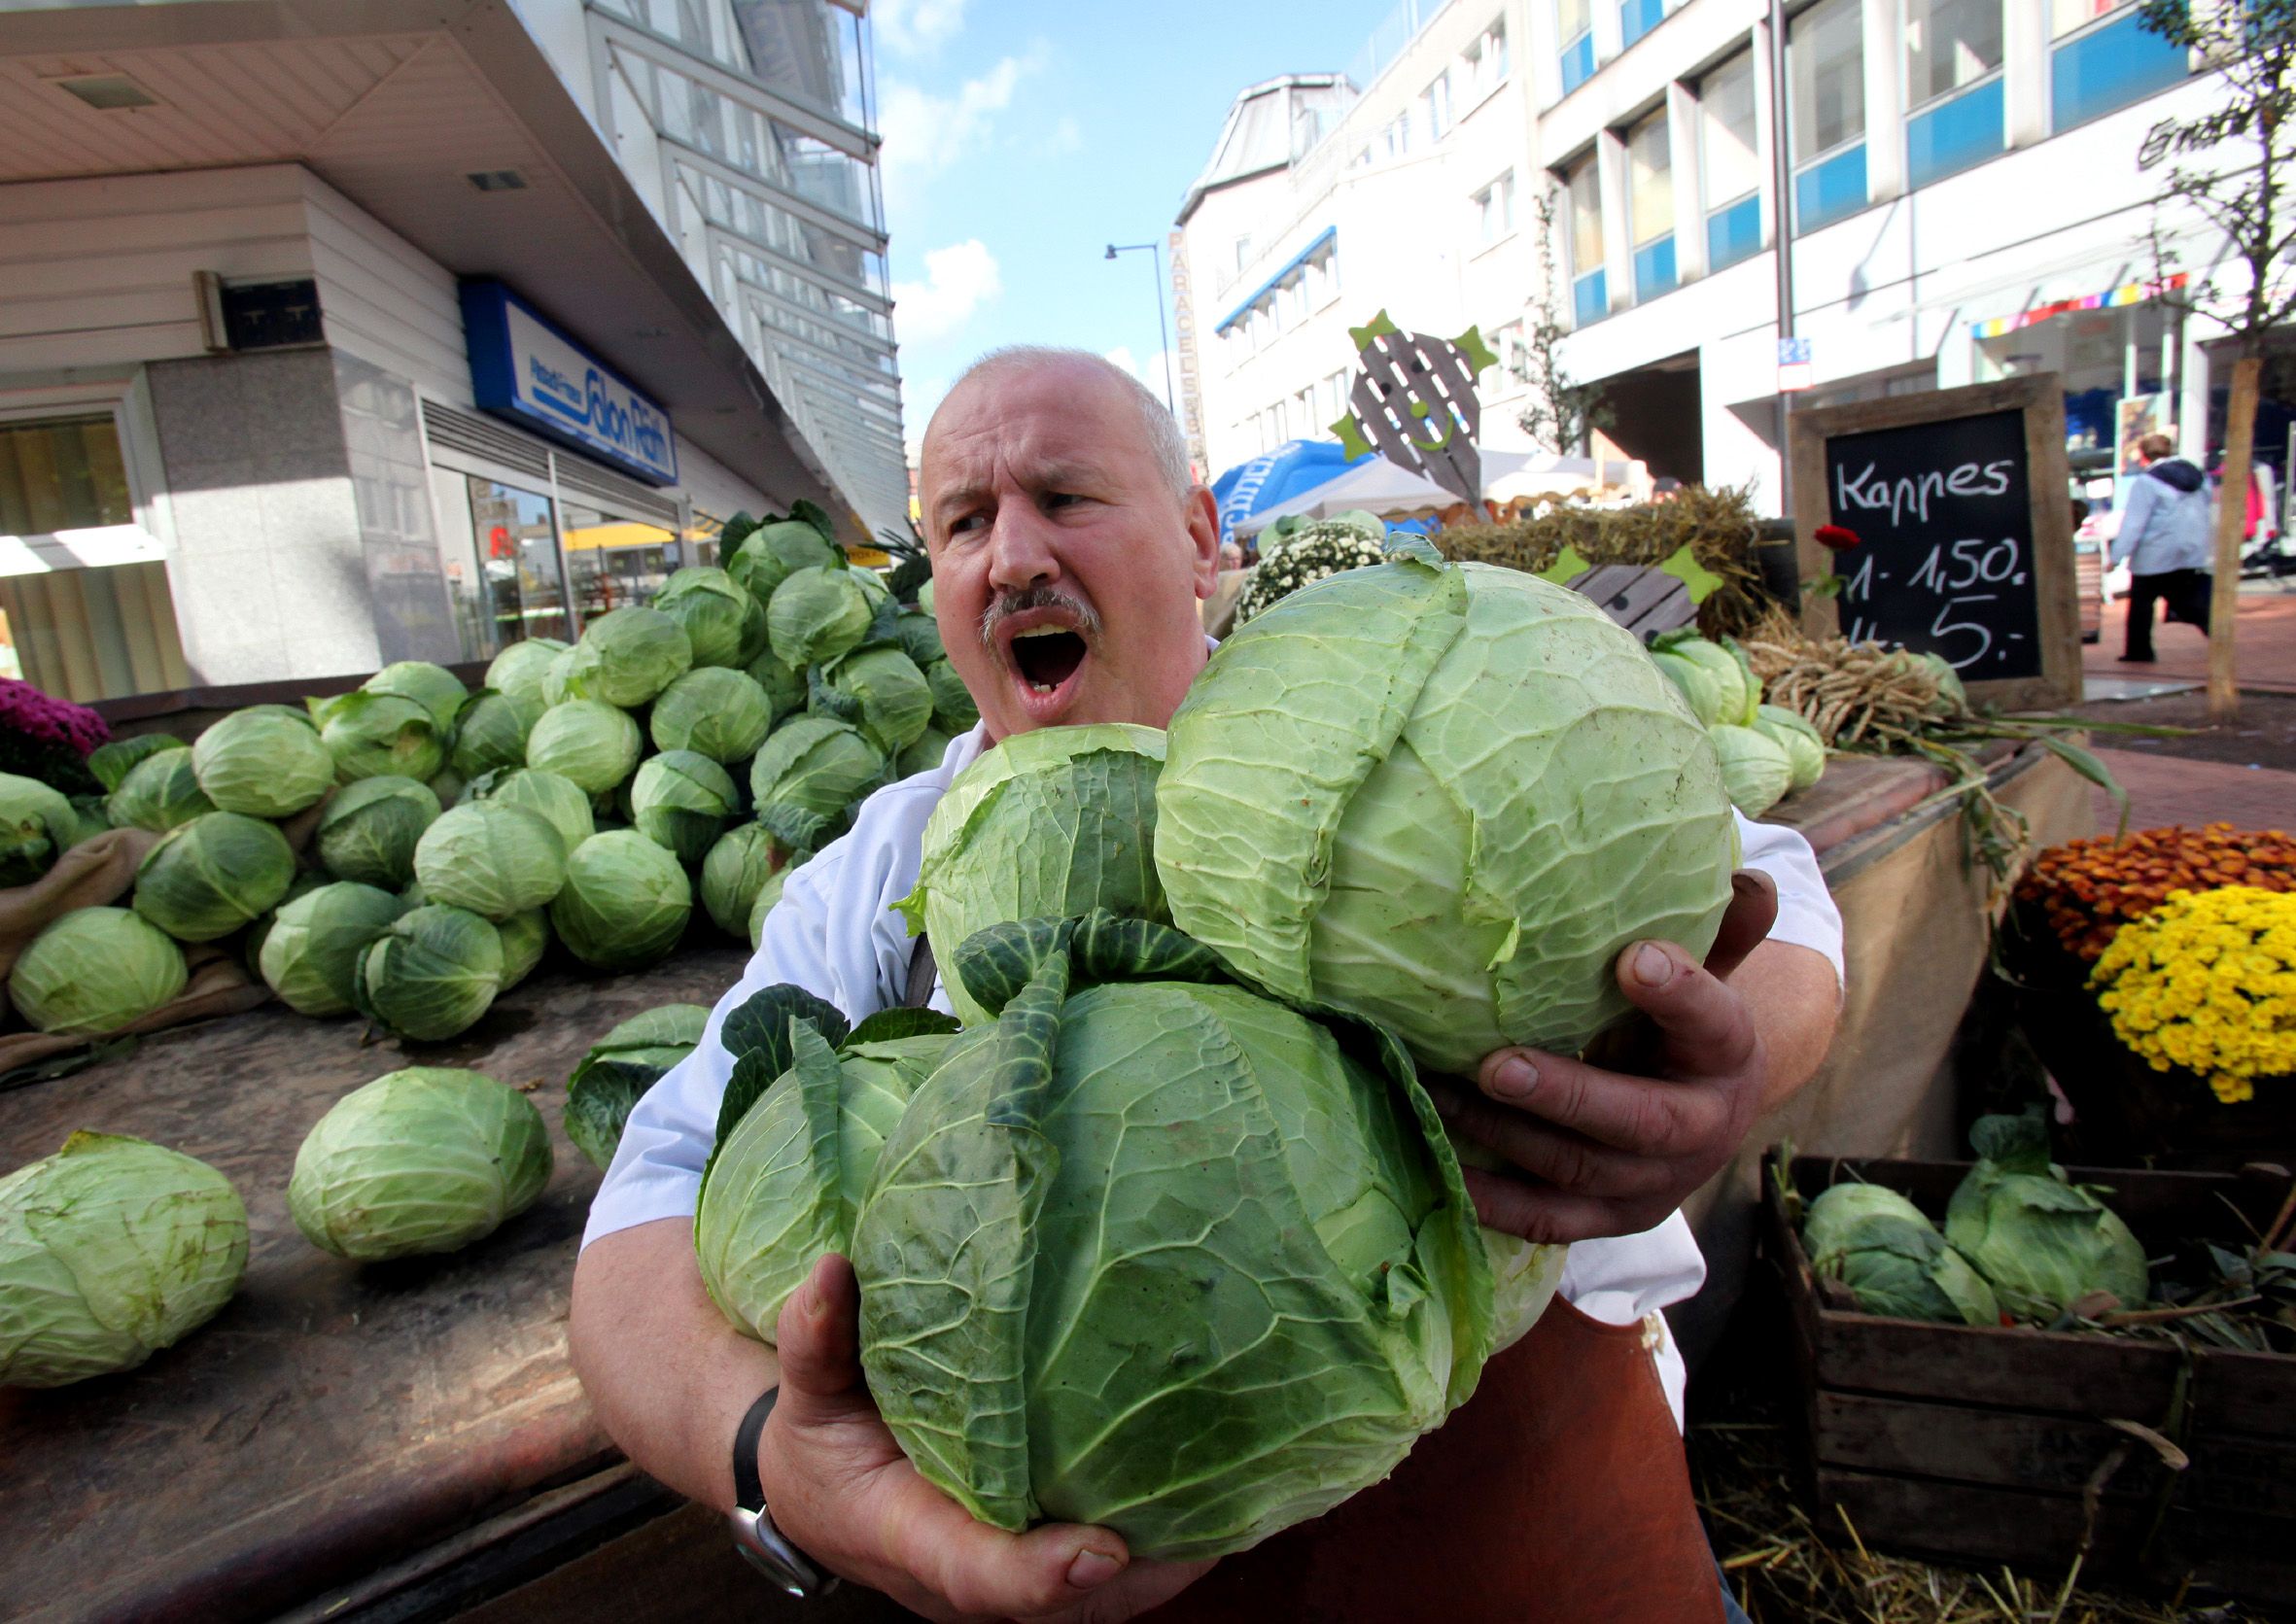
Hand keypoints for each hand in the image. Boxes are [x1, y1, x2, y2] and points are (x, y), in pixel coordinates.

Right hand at [761, 1253, 1213, 1622]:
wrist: (814, 1492)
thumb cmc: (820, 1440)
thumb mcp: (806, 1391)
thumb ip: (816, 1338)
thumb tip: (831, 1269)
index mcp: (905, 1532)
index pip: (973, 1570)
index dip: (1036, 1573)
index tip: (1101, 1552)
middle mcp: (963, 1572)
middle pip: (1064, 1602)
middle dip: (1141, 1574)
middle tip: (1220, 1522)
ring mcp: (1002, 1574)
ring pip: (1098, 1600)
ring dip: (1167, 1560)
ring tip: (1246, 1506)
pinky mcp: (1030, 1557)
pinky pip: (1105, 1578)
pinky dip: (1160, 1546)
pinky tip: (1220, 1495)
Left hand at [1427, 871, 1781, 1244]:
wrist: (1702, 1117)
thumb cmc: (1682, 1029)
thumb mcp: (1708, 974)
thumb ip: (1719, 928)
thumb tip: (1742, 874)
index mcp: (1727, 1054)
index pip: (1713, 1023)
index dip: (1679, 993)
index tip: (1634, 958)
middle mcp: (1700, 1129)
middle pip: (1637, 1120)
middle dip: (1566, 1095)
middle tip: (1495, 1065)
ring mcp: (1653, 1186)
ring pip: (1576, 1167)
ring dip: (1502, 1134)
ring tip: (1437, 1090)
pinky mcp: (1609, 1222)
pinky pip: (1546, 1220)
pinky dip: (1491, 1200)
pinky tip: (1439, 1163)